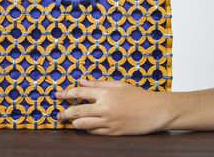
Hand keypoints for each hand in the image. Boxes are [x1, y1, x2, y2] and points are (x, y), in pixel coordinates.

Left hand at [55, 78, 177, 135]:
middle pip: (77, 111)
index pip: (79, 92)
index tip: (57, 95)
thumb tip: (81, 80)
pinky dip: (88, 129)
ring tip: (71, 121)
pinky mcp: (113, 132)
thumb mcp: (118, 85)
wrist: (156, 111)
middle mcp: (105, 108)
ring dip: (74, 123)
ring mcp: (109, 122)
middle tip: (58, 115)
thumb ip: (98, 83)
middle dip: (64, 113)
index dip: (66, 94)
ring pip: (83, 124)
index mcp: (106, 93)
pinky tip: (87, 126)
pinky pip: (94, 132)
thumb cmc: (138, 95)